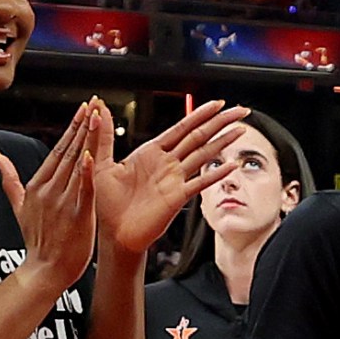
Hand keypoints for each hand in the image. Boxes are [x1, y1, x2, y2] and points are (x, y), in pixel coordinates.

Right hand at [0, 100, 100, 299]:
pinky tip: (92, 156)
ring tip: (97, 118)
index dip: (71, 128)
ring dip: (88, 140)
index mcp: (38, 185)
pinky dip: (87, 173)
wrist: (44, 269)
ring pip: (77, 165)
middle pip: (68, 151)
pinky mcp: (77, 215)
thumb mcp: (19, 207)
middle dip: (81, 126)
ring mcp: (62, 201)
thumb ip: (10, 181)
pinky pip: (83, 190)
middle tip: (94, 103)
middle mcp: (49, 189)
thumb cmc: (37, 241)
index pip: (57, 150)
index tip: (82, 109)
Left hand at [93, 96, 249, 257]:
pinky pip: (200, 183)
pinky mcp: (178, 197)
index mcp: (150, 153)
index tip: (216, 104)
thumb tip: (99, 108)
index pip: (181, 128)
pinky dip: (217, 174)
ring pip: (204, 154)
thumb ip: (103, 134)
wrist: (114, 234)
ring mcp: (175, 180)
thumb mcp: (101, 162)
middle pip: (199, 137)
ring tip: (241, 130)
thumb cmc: (107, 204)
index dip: (199, 114)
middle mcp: (167, 165)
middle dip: (219, 122)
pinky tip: (231, 166)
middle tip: (239, 110)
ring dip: (223, 142)